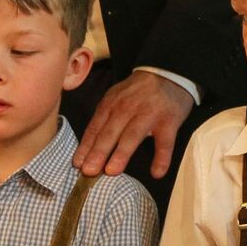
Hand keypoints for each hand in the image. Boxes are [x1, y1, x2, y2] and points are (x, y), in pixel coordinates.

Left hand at [73, 71, 193, 179]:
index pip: (95, 128)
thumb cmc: (138, 93)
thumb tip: (88, 150)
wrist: (168, 73)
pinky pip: (165, 141)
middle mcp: (127, 108)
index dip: (86, 146)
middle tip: (89, 171)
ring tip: (112, 171)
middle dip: (99, 151)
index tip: (78, 164)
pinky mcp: (169, 120)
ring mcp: (149, 114)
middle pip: (110, 132)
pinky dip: (162, 157)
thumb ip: (103, 120)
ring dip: (122, 153)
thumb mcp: (116, 99)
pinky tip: (157, 172)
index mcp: (111, 104)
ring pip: (133, 135)